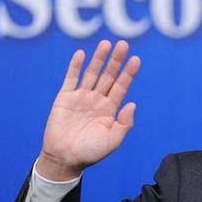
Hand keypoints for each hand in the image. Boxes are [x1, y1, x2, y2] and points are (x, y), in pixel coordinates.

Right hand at [37, 40, 140, 180]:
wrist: (65, 158)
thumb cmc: (91, 152)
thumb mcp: (113, 140)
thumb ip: (124, 123)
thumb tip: (133, 104)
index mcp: (110, 110)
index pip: (122, 87)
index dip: (129, 73)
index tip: (136, 59)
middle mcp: (97, 100)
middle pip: (109, 76)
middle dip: (116, 61)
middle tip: (124, 44)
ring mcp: (81, 97)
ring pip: (92, 74)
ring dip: (99, 59)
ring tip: (106, 43)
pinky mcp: (64, 98)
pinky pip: (71, 79)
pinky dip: (76, 66)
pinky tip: (82, 54)